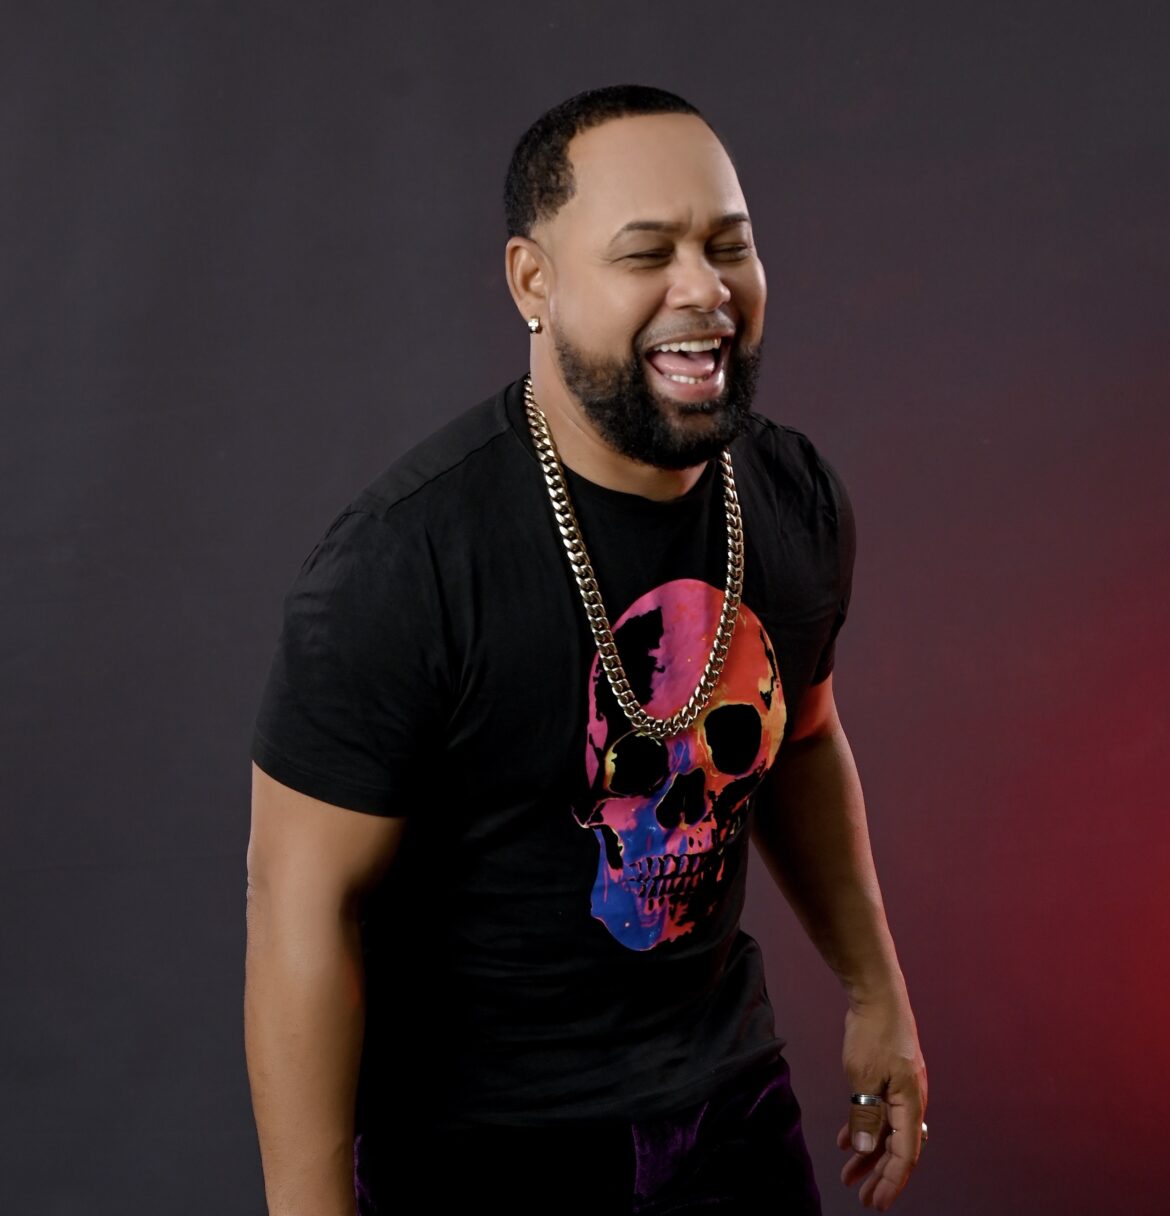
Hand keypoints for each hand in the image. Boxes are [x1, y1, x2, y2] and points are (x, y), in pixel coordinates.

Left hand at [837, 995, 927, 1210]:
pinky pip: (880, 1112)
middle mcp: (912, 1101)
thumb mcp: (864, 1077)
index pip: (904, 1154)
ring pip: (888, 1132)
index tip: (876, 1201)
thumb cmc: (874, 1033)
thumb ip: (865, 1114)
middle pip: (898, 1148)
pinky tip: (846, 1141)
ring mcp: (902, 1089)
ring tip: (849, 1176)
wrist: (878, 996)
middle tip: (864, 1197)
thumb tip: (867, 1149)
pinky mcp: (891, 1079)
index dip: (890, 1180)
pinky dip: (865, 1128)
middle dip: (880, 1174)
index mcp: (911, 1103)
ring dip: (870, 1154)